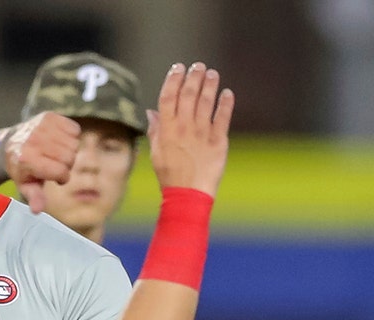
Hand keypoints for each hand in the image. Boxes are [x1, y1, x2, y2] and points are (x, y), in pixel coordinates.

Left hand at [4, 111, 80, 212]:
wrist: (10, 143)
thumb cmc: (21, 168)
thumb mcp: (25, 185)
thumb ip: (34, 197)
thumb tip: (37, 210)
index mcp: (28, 160)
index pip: (62, 172)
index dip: (61, 178)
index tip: (54, 178)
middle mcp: (34, 141)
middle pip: (70, 158)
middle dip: (65, 165)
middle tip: (53, 164)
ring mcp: (41, 126)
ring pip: (74, 144)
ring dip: (69, 151)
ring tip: (55, 153)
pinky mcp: (49, 116)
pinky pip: (74, 129)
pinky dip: (70, 137)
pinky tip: (58, 141)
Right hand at [147, 62, 234, 196]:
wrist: (188, 194)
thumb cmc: (170, 175)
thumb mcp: (156, 152)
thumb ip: (155, 130)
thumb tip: (151, 112)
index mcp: (167, 129)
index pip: (168, 98)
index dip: (173, 80)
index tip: (178, 68)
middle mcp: (184, 127)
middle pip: (189, 95)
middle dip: (194, 77)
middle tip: (198, 66)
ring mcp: (202, 133)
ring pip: (206, 102)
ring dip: (210, 85)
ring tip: (212, 73)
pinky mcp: (219, 141)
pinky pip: (223, 118)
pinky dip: (226, 104)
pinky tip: (227, 93)